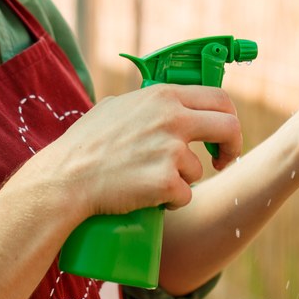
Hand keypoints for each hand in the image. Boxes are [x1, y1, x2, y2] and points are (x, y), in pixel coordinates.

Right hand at [42, 84, 242, 216]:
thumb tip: (166, 101)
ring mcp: (171, 151)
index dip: (229, 118)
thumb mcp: (117, 106)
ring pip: (199, 170)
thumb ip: (146, 102)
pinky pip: (185, 196)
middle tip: (222, 162)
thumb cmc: (85, 144)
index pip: (219, 98)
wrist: (66, 178)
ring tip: (149, 183)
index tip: (223, 135)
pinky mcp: (167, 182)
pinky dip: (170, 202)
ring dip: (182, 180)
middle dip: (231, 148)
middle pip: (229, 128)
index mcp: (163, 96)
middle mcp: (173, 119)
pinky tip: (148, 198)